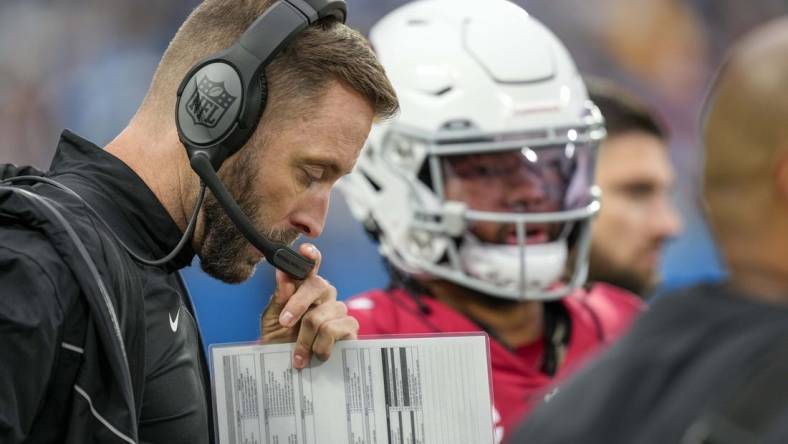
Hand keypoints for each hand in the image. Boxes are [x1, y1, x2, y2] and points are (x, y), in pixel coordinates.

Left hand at [259, 243, 358, 368]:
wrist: (290, 370)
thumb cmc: (280, 341)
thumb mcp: (273, 320)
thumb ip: (279, 298)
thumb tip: (284, 277)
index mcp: (304, 287)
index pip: (311, 265)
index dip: (311, 256)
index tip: (305, 251)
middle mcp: (324, 295)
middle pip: (317, 284)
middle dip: (297, 305)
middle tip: (285, 324)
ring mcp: (338, 310)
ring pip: (320, 314)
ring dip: (305, 338)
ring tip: (298, 354)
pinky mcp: (350, 328)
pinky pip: (334, 328)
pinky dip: (321, 345)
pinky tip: (318, 355)